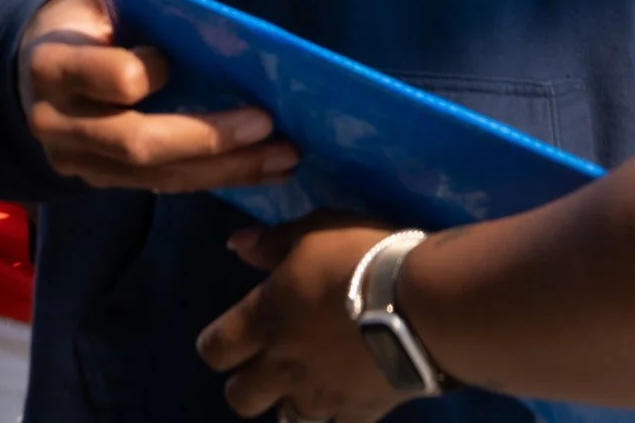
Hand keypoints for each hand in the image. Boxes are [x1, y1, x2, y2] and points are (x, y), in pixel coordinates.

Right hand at [18, 0, 295, 192]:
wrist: (28, 68)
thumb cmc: (80, 20)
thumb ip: (139, 8)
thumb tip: (216, 25)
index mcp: (53, 65)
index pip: (109, 80)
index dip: (146, 74)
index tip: (172, 59)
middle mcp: (57, 123)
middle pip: (137, 143)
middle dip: (208, 138)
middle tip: (267, 124)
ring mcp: (78, 162)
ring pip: (157, 176)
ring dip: (227, 169)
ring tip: (285, 156)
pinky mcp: (103, 182)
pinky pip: (164, 186)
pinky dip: (216, 177)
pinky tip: (264, 169)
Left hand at [200, 216, 405, 421]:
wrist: (420, 306)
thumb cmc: (360, 259)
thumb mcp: (316, 231)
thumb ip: (272, 243)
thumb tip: (236, 244)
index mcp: (264, 320)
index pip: (213, 349)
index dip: (217, 345)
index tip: (234, 335)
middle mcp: (282, 366)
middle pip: (239, 398)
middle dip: (248, 384)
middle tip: (271, 363)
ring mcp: (319, 396)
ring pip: (286, 420)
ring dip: (291, 403)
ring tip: (309, 385)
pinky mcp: (357, 414)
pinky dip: (338, 417)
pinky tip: (349, 399)